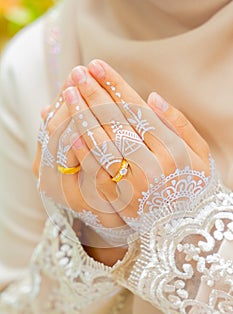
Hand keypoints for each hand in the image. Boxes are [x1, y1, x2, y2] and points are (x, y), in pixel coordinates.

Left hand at [33, 60, 210, 252]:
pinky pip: (95, 172)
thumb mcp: (200, 154)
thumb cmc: (194, 187)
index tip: (97, 65)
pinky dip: (81, 150)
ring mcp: (132, 186)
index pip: (136, 110)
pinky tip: (70, 130)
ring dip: (82, 116)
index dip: (115, 85)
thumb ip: (180, 124)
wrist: (186, 230)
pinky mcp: (118, 201)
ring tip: (68, 93)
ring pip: (101, 144)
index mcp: (172, 150)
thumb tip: (152, 97)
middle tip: (76, 73)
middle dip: (93, 95)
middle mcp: (152, 167)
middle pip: (115, 124)